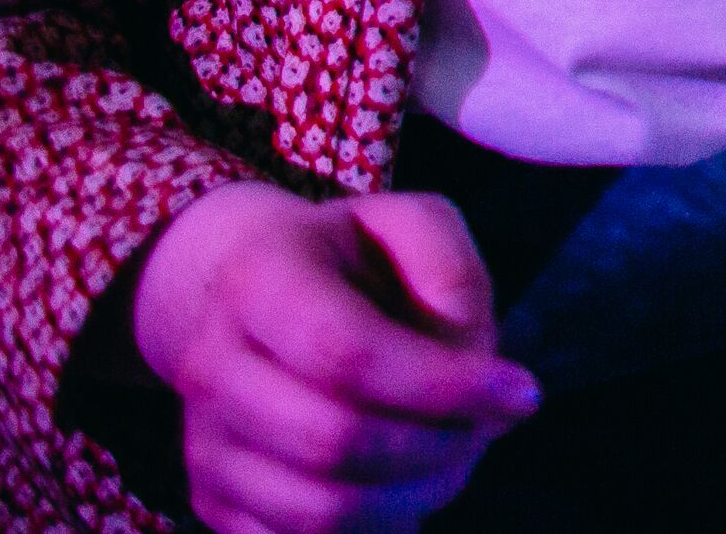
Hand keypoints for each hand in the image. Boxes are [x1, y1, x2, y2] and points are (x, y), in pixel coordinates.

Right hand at [129, 182, 535, 533]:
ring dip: (412, 498)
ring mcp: (202, 441)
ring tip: (456, 459)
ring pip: (315, 511)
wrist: (246, 296)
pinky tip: (408, 490)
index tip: (523, 392)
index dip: (444, 385)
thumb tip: (470, 353)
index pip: (347, 353)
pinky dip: (371, 530)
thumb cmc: (349, 258)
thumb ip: (451, 270)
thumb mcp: (411, 223)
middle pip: (331, 440)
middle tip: (488, 429)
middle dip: (436, 448)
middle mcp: (209, 366)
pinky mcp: (210, 498)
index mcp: (257, 280)